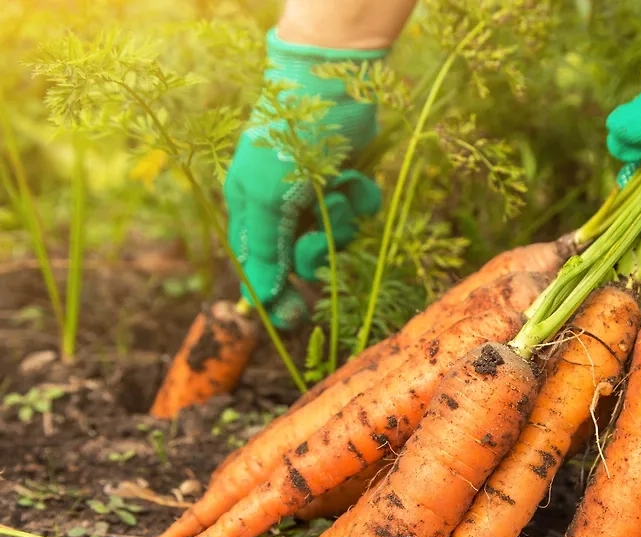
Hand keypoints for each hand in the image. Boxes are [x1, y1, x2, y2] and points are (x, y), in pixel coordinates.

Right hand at [224, 28, 384, 329]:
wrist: (330, 85)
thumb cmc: (288, 141)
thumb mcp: (267, 199)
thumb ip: (265, 251)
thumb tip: (256, 301)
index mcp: (250, 209)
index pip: (259, 267)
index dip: (275, 294)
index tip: (292, 317)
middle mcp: (281, 206)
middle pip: (301, 259)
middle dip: (315, 252)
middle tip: (321, 237)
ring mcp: (315, 195)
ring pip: (336, 238)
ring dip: (341, 221)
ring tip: (338, 189)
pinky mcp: (346, 181)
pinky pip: (358, 213)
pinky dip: (360, 200)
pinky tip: (355, 179)